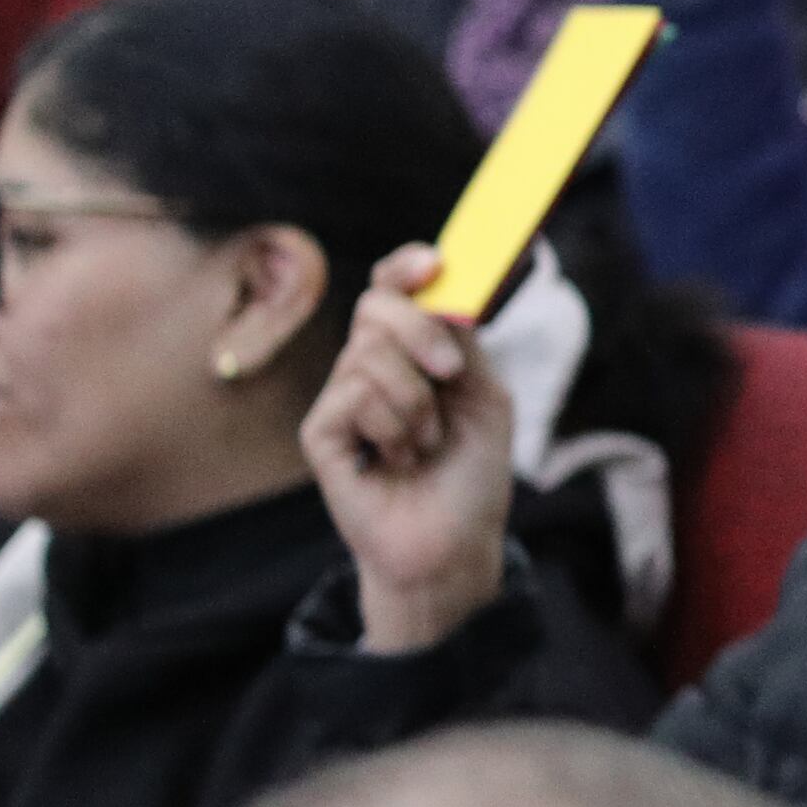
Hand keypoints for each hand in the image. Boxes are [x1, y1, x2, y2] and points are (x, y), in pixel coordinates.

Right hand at [300, 249, 517, 653]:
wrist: (454, 541)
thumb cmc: (471, 473)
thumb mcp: (486, 396)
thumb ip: (463, 343)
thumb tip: (444, 291)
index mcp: (413, 351)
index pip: (393, 290)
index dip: (406, 268)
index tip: (434, 265)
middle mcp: (372, 366)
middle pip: (375, 307)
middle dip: (420, 331)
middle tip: (451, 373)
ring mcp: (342, 398)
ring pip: (369, 355)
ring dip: (417, 402)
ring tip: (425, 442)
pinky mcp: (321, 432)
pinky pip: (353, 395)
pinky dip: (392, 426)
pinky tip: (396, 459)